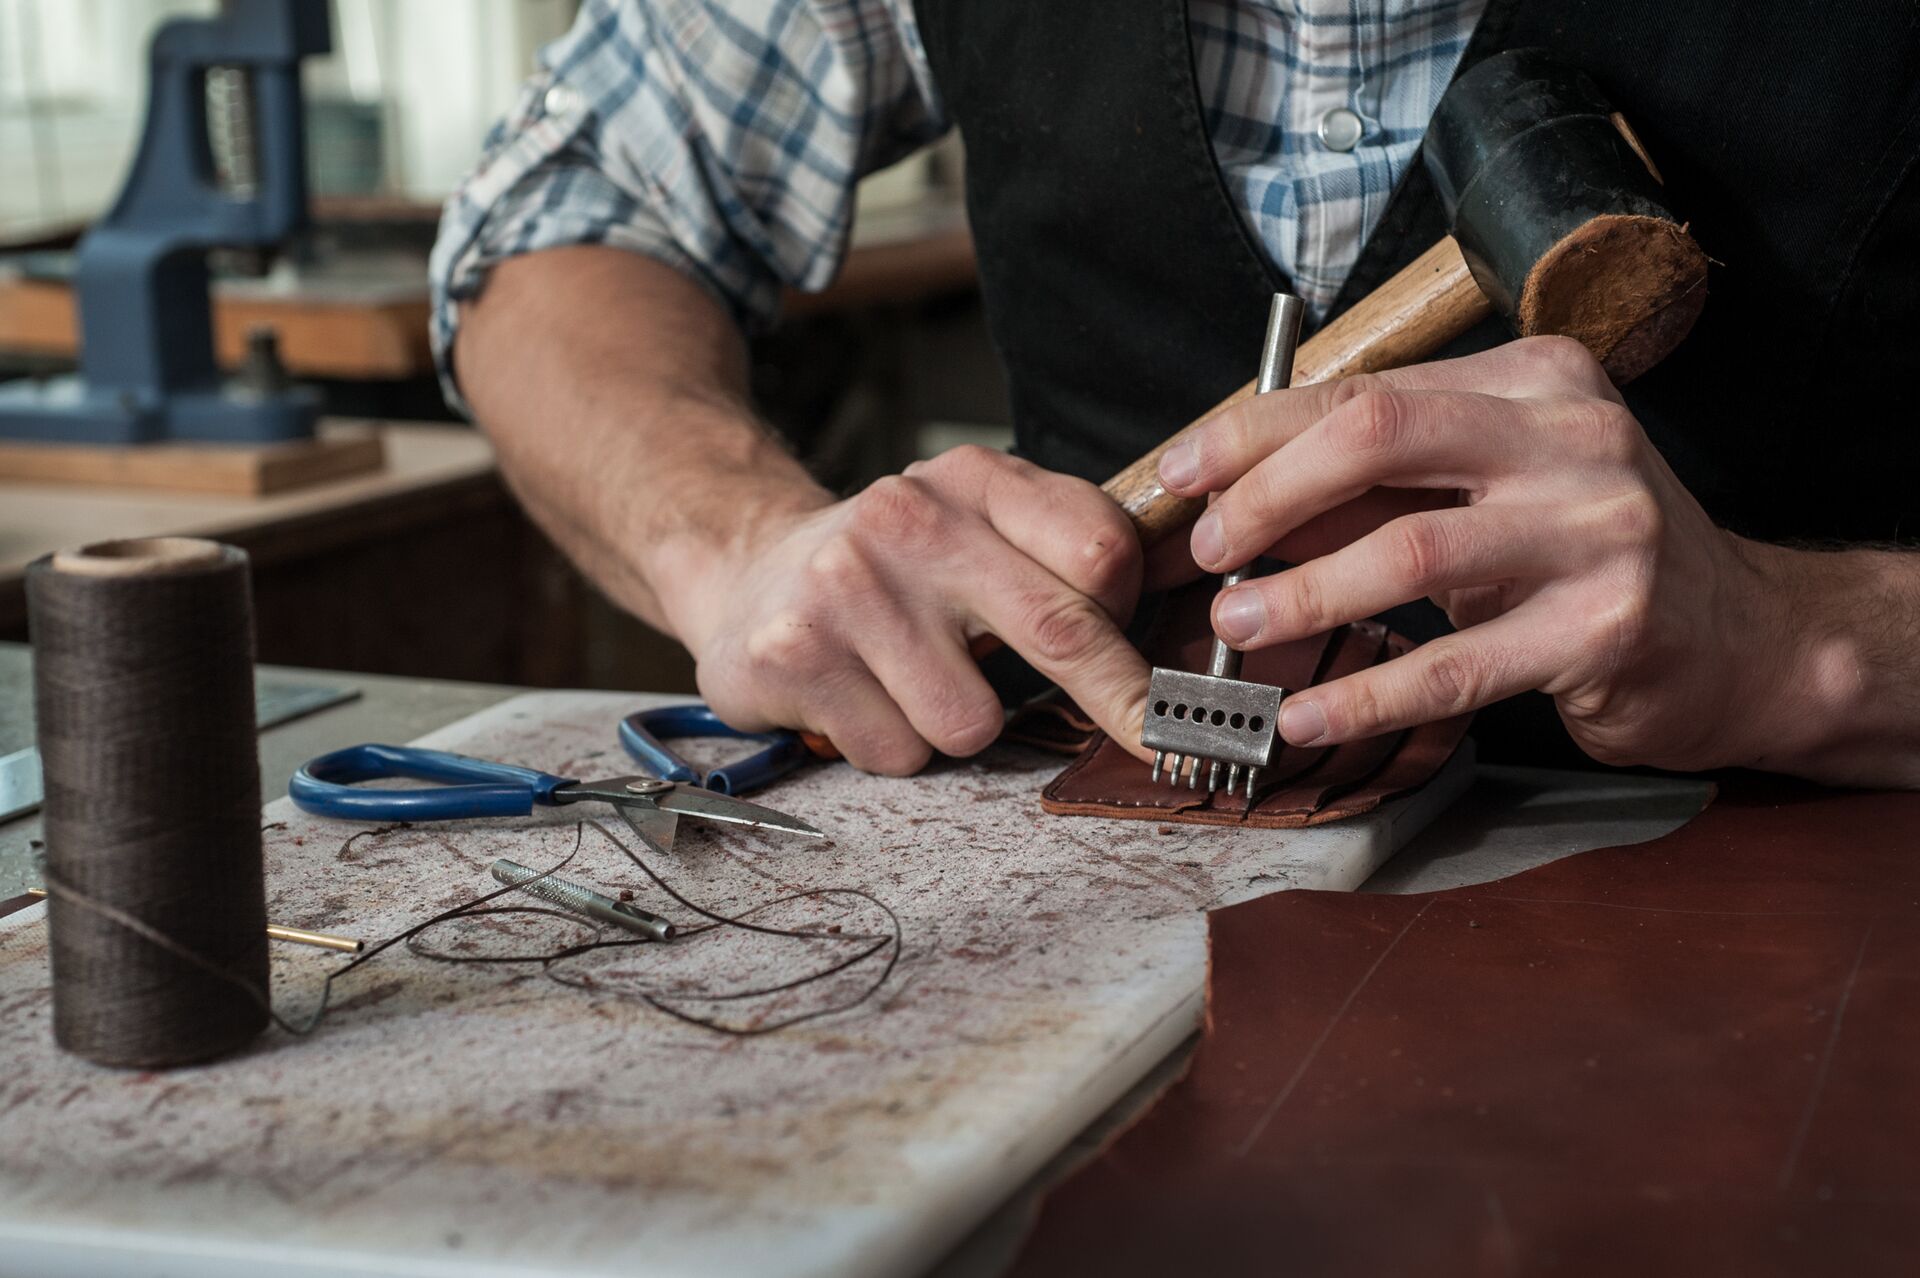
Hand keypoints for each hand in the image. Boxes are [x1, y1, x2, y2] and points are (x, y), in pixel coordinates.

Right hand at [671, 446, 1152, 773]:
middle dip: (1121, 701)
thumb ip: (1064, 555)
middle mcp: (909, 517)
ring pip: (973, 722)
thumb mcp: (976, 526)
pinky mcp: (795, 655)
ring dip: (956, 726)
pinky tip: (861, 698)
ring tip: (913, 684)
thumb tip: (1178, 636)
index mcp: (971, 479)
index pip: (1100, 549)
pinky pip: (899, 752)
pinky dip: (892, 744)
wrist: (747, 573)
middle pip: (1060, 631)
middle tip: (1157, 738)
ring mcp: (846, 585)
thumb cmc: (894, 569)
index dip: (1132, 620)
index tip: (1150, 664)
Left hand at [1155, 336, 1792, 772]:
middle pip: (1378, 440)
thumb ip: (1378, 487)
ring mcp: (1599, 529)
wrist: (1739, 640)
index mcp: (1534, 379)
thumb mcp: (1488, 493)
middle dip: (1268, 495)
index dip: (1256, 430)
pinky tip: (1307, 716)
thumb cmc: (1583, 557)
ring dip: (1303, 595)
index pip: (1366, 391)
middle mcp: (1573, 436)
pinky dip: (1368, 695)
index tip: (1183, 473)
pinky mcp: (1607, 629)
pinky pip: (1458, 665)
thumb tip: (1234, 500)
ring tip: (1235, 628)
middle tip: (1209, 552)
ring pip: (1410, 552)